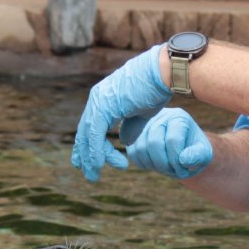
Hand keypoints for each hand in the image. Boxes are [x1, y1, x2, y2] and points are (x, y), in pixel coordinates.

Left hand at [70, 45, 171, 181]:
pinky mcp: (105, 106)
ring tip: (94, 175)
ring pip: (87, 135)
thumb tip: (123, 140)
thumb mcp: (140, 112)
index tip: (91, 161)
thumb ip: (129, 126)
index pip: (90, 125)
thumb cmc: (157, 89)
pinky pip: (95, 134)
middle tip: (87, 172)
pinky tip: (99, 165)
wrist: (164, 72)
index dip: (89, 144)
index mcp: (104, 97)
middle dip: (84, 154)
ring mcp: (99, 101)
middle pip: (85, 131)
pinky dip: (96, 151)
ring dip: (90, 157)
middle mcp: (97, 98)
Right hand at [119, 109, 214, 178]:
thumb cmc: (195, 150)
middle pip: (154, 143)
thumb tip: (183, 159)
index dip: (176, 161)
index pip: (172, 140)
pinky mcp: (134, 136)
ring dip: (154, 166)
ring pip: (140, 148)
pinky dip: (144, 164)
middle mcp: (159, 117)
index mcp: (178, 117)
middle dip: (164, 165)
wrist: (184, 149)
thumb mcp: (204, 153)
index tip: (183, 170)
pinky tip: (156, 166)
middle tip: (173, 172)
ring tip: (166, 169)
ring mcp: (145, 126)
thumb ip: (198, 155)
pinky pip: (133, 153)